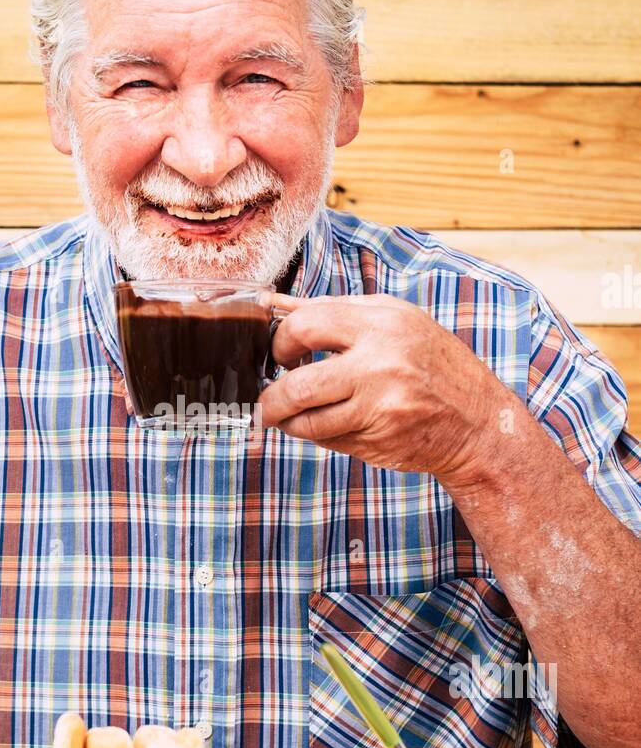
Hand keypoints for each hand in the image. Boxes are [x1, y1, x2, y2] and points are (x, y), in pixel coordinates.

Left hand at [259, 293, 511, 483]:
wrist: (479, 422)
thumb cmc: (433, 365)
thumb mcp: (395, 321)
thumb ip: (335, 313)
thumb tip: (275, 306)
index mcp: (382, 323)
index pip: (305, 325)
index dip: (281, 342)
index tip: (279, 355)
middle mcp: (381, 365)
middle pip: (298, 385)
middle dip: (271, 398)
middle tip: (268, 399)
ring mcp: (380, 408)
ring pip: (307, 421)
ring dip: (287, 422)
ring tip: (286, 416)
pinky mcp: (378, 441)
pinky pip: (328, 439)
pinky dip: (318, 434)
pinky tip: (328, 424)